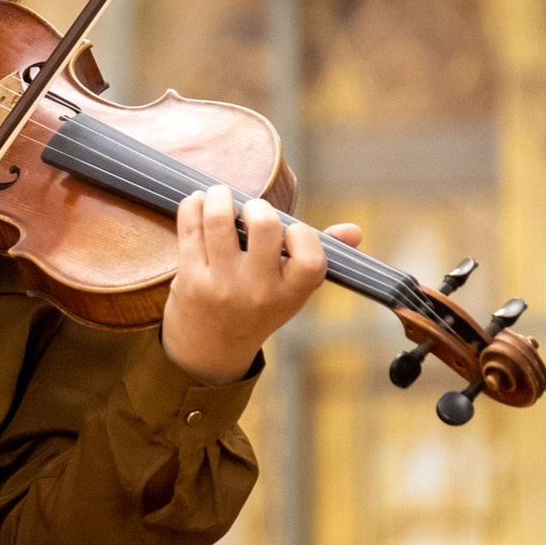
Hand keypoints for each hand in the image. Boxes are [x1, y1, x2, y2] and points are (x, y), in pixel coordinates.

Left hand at [159, 184, 362, 382]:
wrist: (212, 348)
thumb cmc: (259, 306)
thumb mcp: (292, 291)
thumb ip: (319, 256)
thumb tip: (355, 231)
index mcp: (290, 295)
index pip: (310, 260)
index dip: (302, 234)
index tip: (291, 230)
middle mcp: (257, 292)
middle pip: (264, 226)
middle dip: (257, 206)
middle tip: (251, 210)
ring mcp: (221, 285)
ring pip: (220, 220)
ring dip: (220, 196)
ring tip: (221, 196)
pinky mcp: (190, 278)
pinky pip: (191, 227)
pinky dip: (195, 204)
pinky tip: (200, 204)